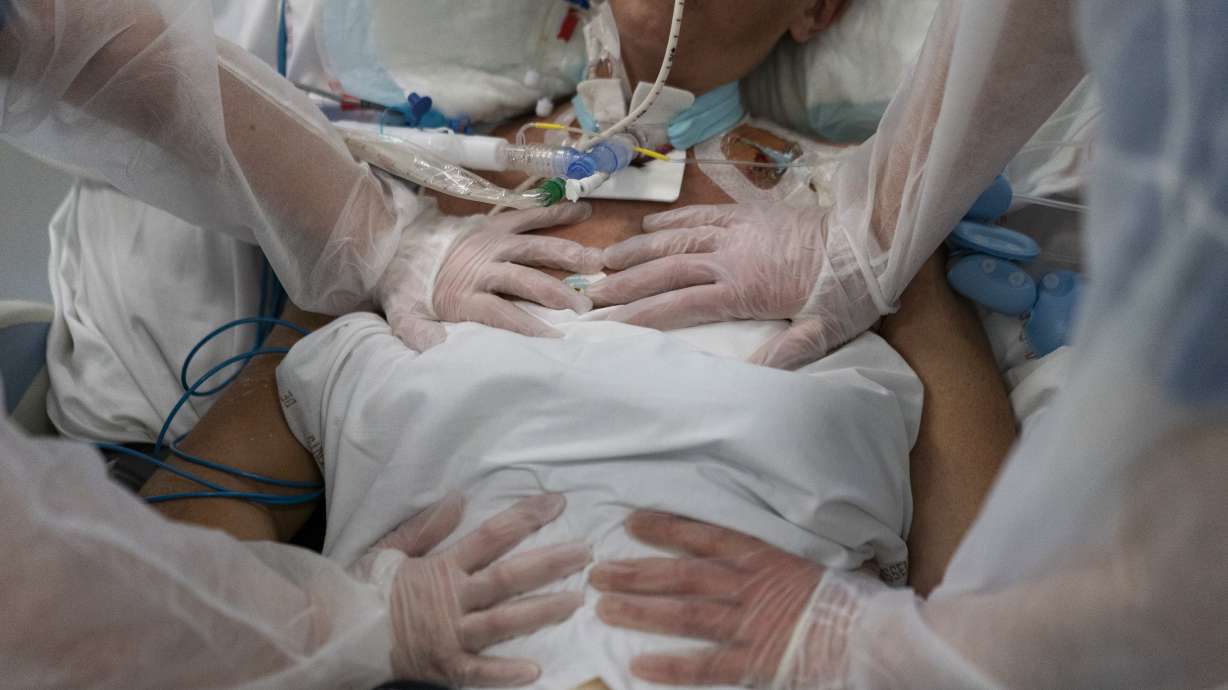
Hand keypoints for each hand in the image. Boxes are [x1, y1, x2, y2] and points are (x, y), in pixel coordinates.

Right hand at [353, 494, 590, 686]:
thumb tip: (460, 497)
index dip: (526, 518)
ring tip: (576, 601)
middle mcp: (452, 599)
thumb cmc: (363, 588)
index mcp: (441, 567)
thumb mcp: (390, 548)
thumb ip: (427, 526)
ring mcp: (451, 635)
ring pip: (504, 622)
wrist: (334, 631)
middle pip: (508, 578)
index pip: (491, 536)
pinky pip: (479, 673)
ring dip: (542, 611)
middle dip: (550, 563)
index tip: (557, 503)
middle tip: (586, 553)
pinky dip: (505, 673)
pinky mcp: (445, 667)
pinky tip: (536, 670)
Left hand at [378, 203, 602, 350]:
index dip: (528, 327)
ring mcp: (491, 242)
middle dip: (557, 293)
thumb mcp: (404, 316)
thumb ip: (420, 334)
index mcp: (463, 294)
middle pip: (525, 279)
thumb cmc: (406, 286)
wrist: (392, 240)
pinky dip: (555, 213)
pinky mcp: (495, 224)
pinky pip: (529, 216)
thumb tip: (440, 351)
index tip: (554, 339)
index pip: (501, 314)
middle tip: (585, 306)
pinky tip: (583, 213)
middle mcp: (482, 266)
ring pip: (534, 247)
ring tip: (596, 262)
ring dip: (566, 254)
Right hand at [587, 204, 879, 369]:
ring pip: (676, 238)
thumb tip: (747, 379)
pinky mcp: (747, 212)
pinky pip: (701, 214)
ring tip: (607, 260)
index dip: (641, 314)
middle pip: (666, 269)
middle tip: (593, 293)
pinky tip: (650, 227)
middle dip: (626, 283)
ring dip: (638, 250)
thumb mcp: (823, 331)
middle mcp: (730, 257)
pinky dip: (672, 220)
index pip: (679, 304)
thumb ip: (785, 354)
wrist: (870, 234)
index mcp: (742, 289)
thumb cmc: (849, 289)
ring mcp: (736, 230)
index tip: (610, 321)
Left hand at [589, 510, 830, 687]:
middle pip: (682, 575)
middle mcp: (750, 586)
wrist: (877, 634)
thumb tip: (746, 548)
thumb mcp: (808, 564)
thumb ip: (772, 559)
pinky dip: (672, 665)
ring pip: (685, 614)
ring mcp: (750, 624)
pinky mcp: (757, 662)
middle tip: (598, 570)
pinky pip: (707, 665)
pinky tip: (638, 664)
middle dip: (637, 571)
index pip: (706, 536)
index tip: (632, 522)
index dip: (667, 528)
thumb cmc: (848, 599)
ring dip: (642, 610)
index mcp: (763, 557)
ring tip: (603, 608)